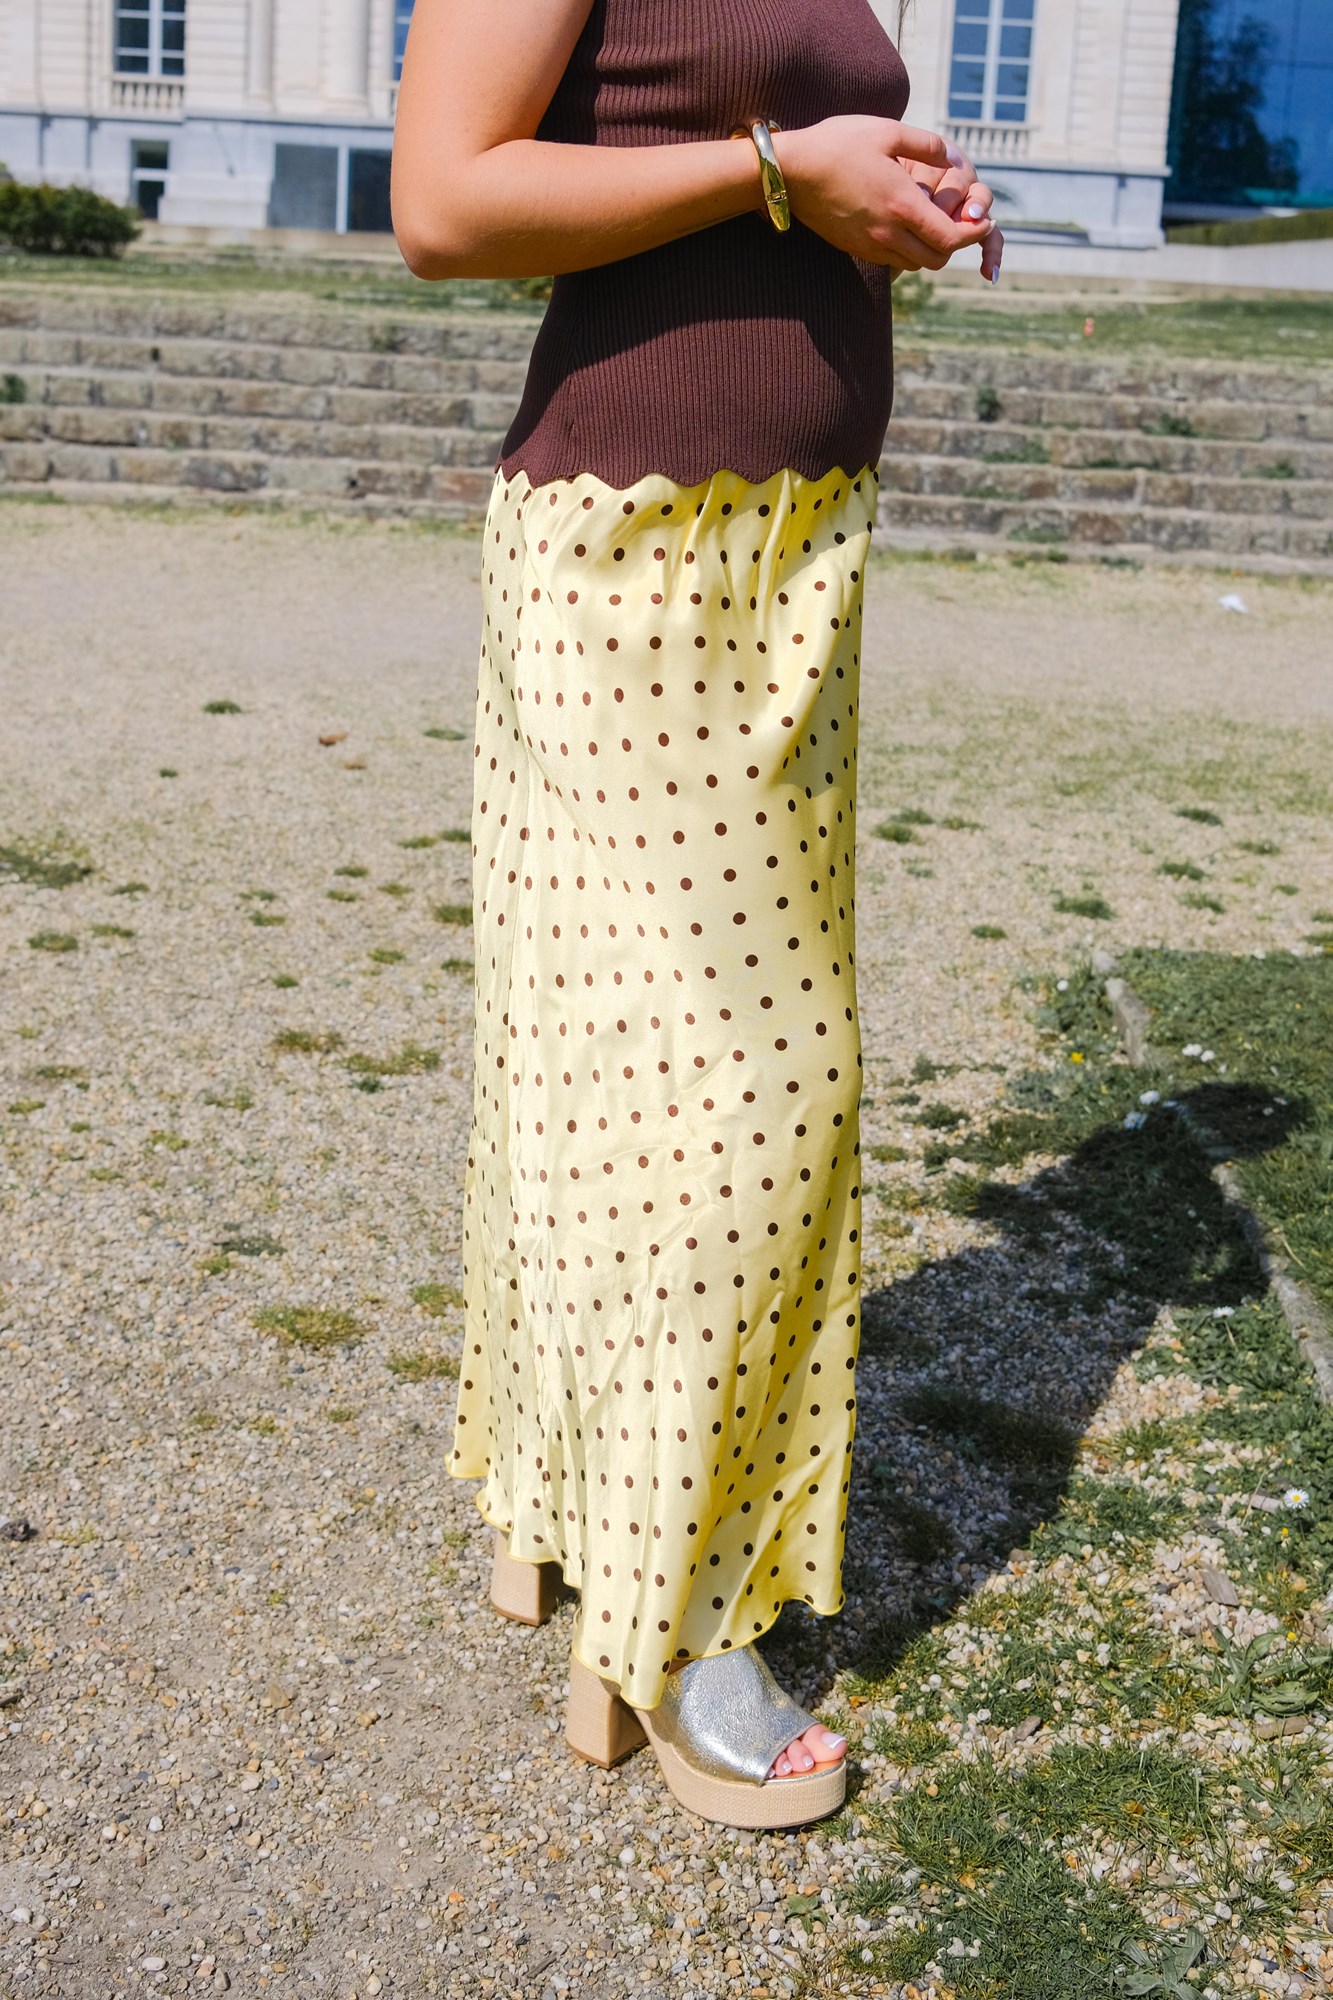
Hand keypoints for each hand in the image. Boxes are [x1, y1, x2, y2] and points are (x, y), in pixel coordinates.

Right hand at [773, 115, 995, 272]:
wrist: (791, 171)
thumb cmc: (838, 144)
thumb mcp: (887, 131)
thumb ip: (925, 144)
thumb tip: (950, 156)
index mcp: (902, 204)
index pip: (951, 238)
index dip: (974, 234)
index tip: (983, 222)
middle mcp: (888, 232)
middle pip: (936, 259)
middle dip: (954, 246)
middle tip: (960, 224)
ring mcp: (870, 244)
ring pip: (914, 263)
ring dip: (930, 249)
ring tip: (933, 225)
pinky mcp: (854, 247)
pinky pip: (891, 259)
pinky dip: (907, 250)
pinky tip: (904, 226)